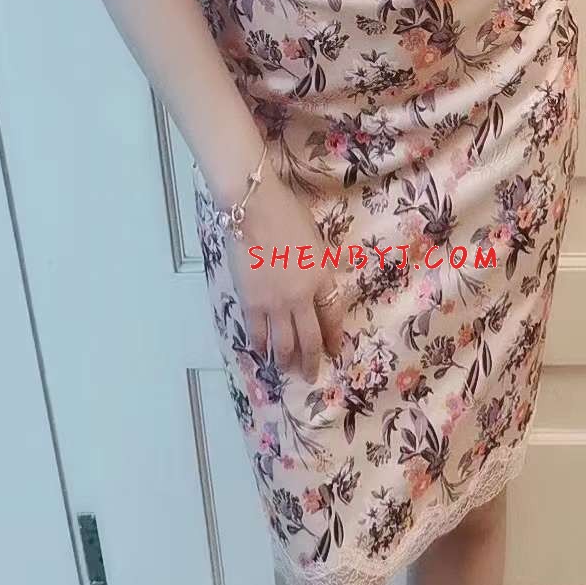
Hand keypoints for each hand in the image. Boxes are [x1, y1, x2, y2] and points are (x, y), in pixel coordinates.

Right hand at [227, 163, 345, 382]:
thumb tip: (333, 273)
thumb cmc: (287, 215)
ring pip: (283, 343)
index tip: (334, 352)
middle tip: (310, 375)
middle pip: (309, 339)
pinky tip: (260, 353)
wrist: (253, 209)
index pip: (331, 318)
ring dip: (285, 360)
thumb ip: (323, 263)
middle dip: (311, 361)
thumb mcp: (316, 239)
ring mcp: (275, 303)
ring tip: (285, 370)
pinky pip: (257, 333)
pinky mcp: (251, 302)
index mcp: (322, 278)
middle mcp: (302, 297)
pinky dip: (260, 346)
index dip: (333, 338)